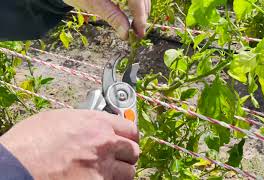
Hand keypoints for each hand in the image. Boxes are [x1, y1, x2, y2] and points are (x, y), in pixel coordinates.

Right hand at [0, 109, 138, 179]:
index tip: (127, 140)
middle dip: (127, 155)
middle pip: (133, 151)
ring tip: (107, 173)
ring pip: (128, 172)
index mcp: (96, 123)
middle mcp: (105, 143)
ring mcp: (103, 167)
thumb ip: (83, 122)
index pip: (131, 128)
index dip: (130, 136)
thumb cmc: (29, 143)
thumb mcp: (58, 120)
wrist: (16, 167)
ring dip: (120, 173)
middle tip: (117, 158)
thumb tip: (91, 126)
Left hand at [63, 0, 150, 39]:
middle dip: (142, 14)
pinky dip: (135, 2)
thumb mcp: (92, 3)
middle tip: (138, 31)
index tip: (140, 32)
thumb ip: (112, 16)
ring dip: (140, 9)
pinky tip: (131, 12)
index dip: (140, 16)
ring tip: (136, 25)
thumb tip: (126, 33)